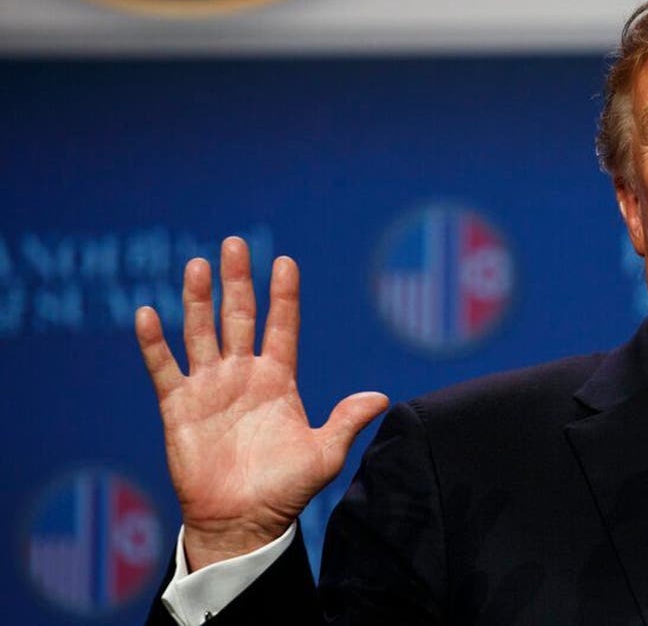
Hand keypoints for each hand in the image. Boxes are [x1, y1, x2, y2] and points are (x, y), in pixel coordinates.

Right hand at [135, 237, 388, 570]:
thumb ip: (347, 421)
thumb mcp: (324, 454)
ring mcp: (209, 387)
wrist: (243, 522)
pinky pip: (163, 368)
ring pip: (201, 332)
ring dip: (198, 300)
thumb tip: (381, 397)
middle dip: (238, 281)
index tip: (285, 262)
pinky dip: (154, 342)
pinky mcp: (178, 407)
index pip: (282, 326)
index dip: (283, 295)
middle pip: (239, 317)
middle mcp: (243, 375)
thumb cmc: (285, 490)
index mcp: (278, 380)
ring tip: (199, 265)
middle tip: (235, 243)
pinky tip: (148, 314)